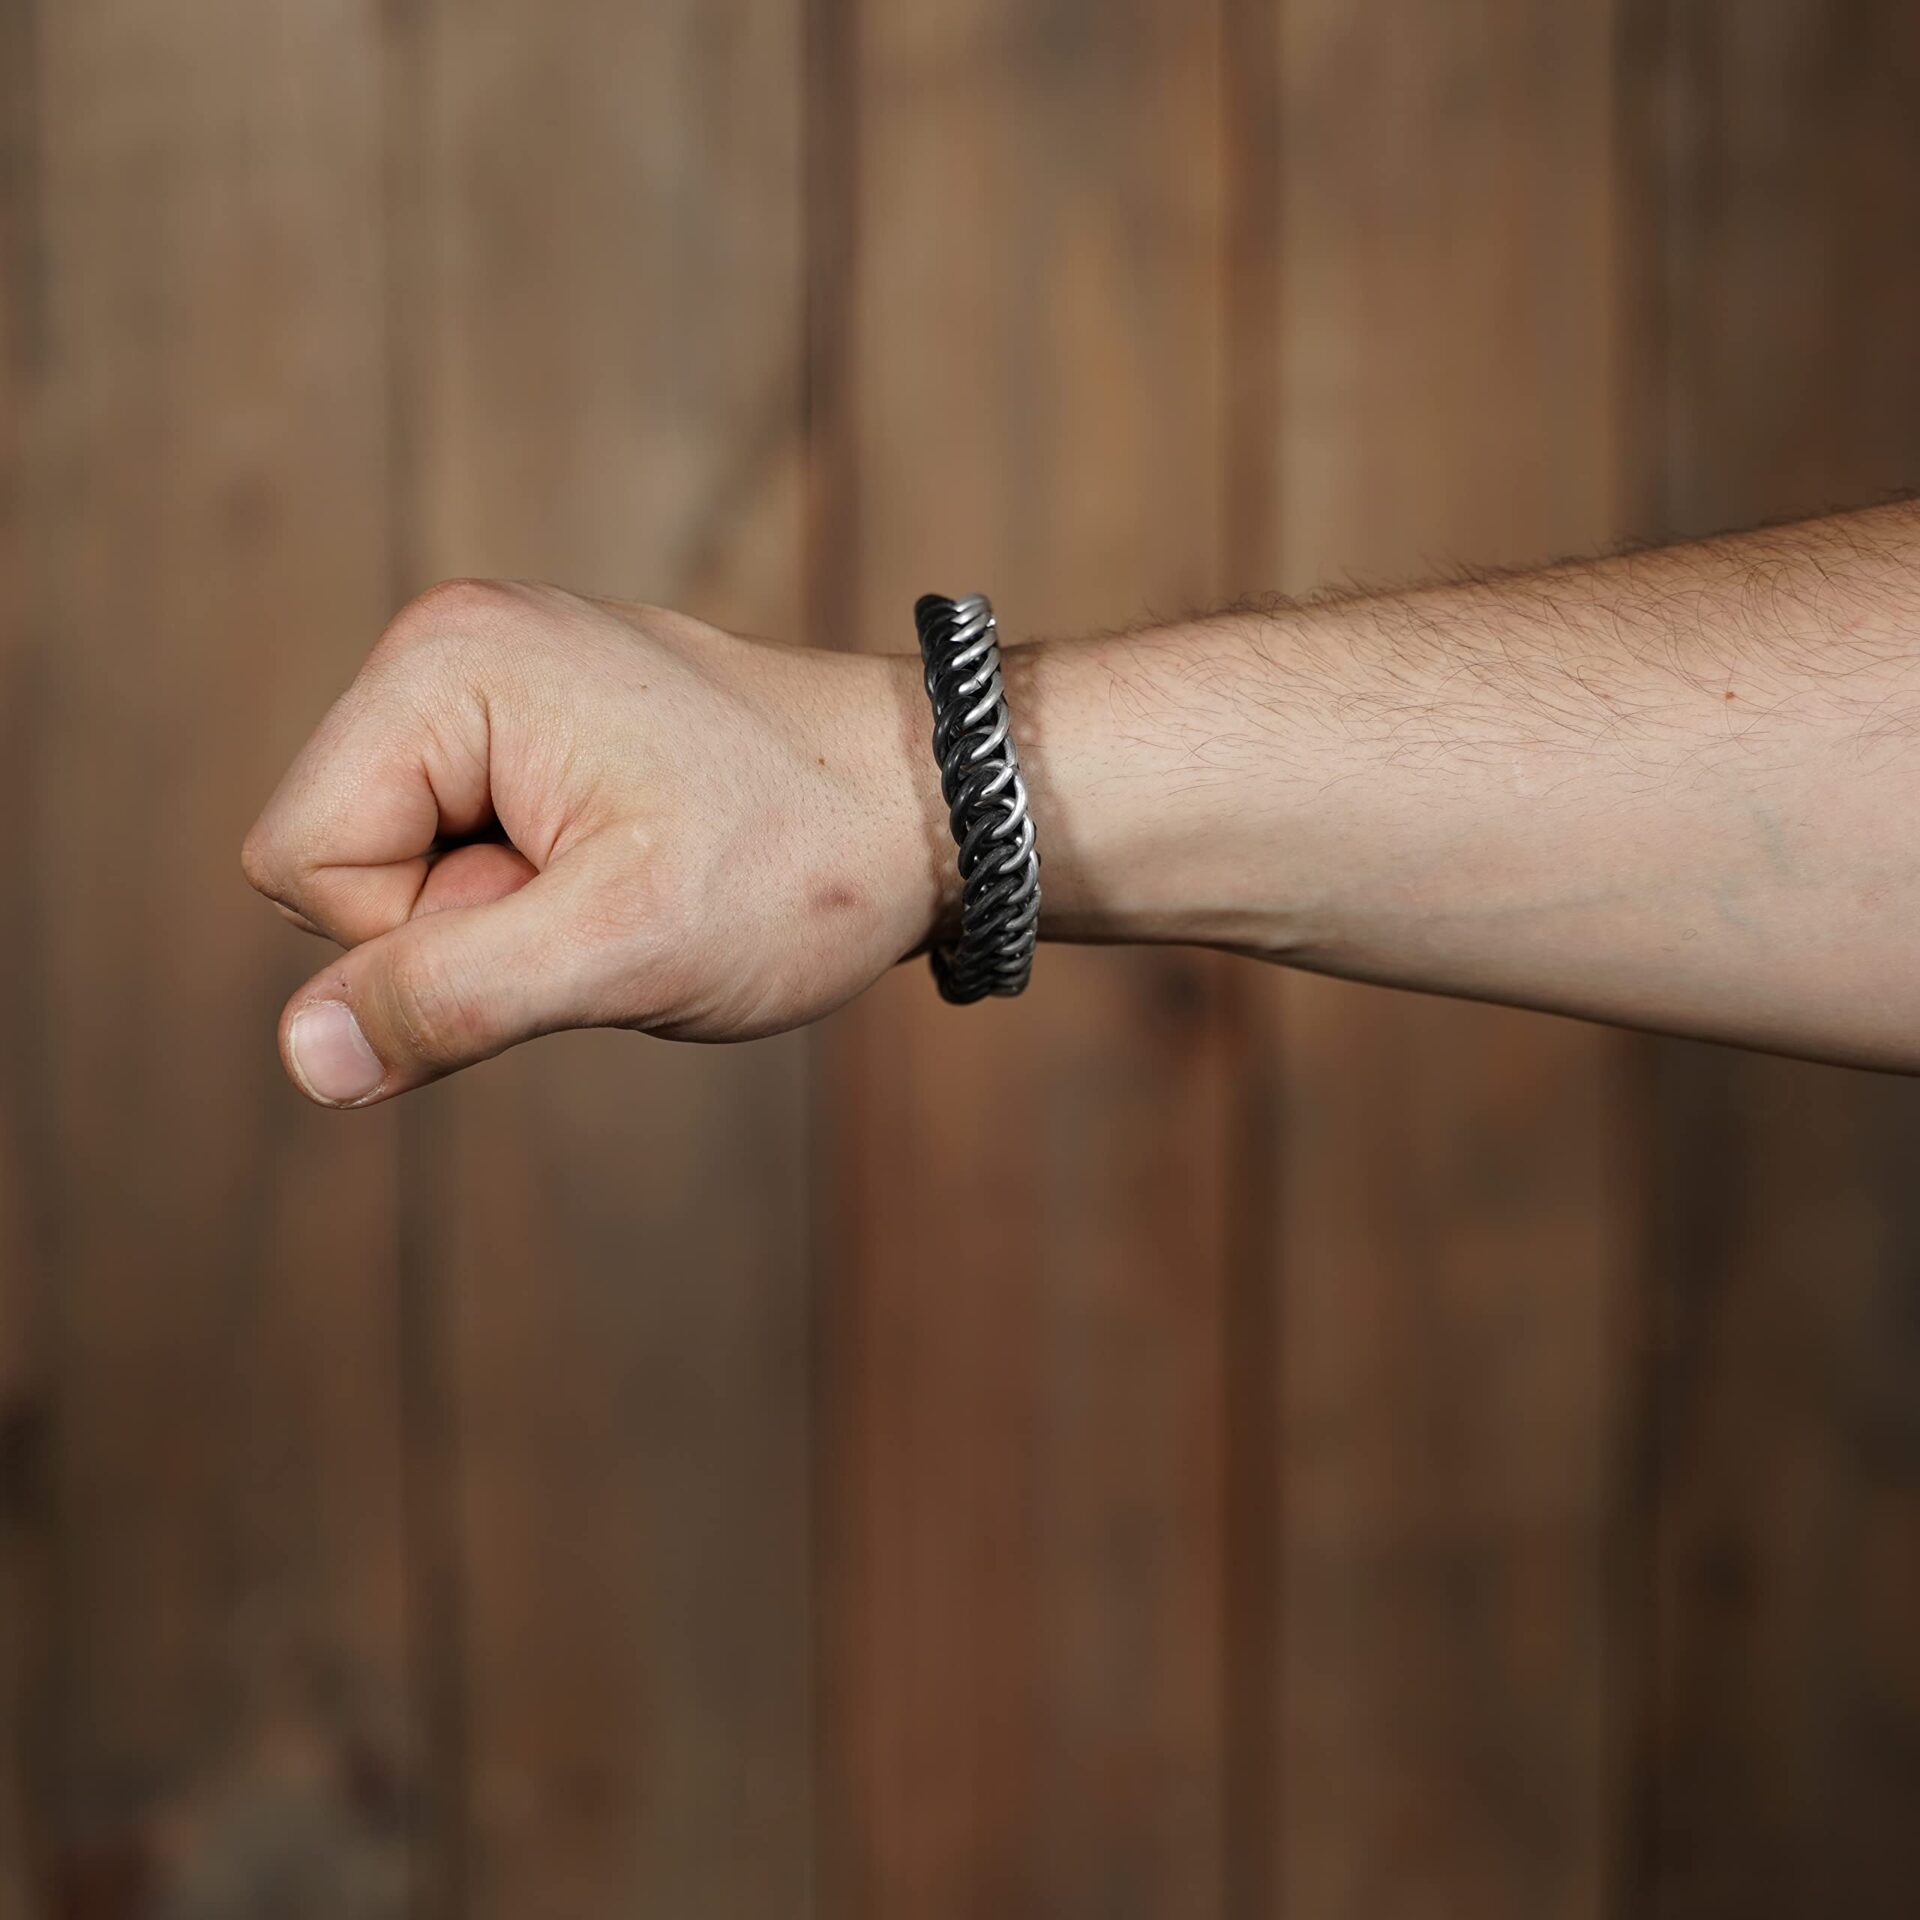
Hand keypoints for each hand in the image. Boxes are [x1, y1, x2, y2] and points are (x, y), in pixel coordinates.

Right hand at [243, 580, 944, 1106]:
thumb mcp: (626, 947)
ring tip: (631, 880)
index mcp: (445, 664)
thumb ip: (453, 997)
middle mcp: (452, 645)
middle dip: (462, 924)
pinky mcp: (538, 722)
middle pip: (337, 860)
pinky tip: (632, 867)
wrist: (934, 804)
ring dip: (506, 915)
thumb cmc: (803, 863)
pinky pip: (465, 845)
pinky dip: (538, 889)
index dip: (414, 942)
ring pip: (401, 865)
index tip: (563, 915)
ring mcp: (496, 677)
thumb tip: (304, 1056)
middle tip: (610, 898)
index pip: (301, 862)